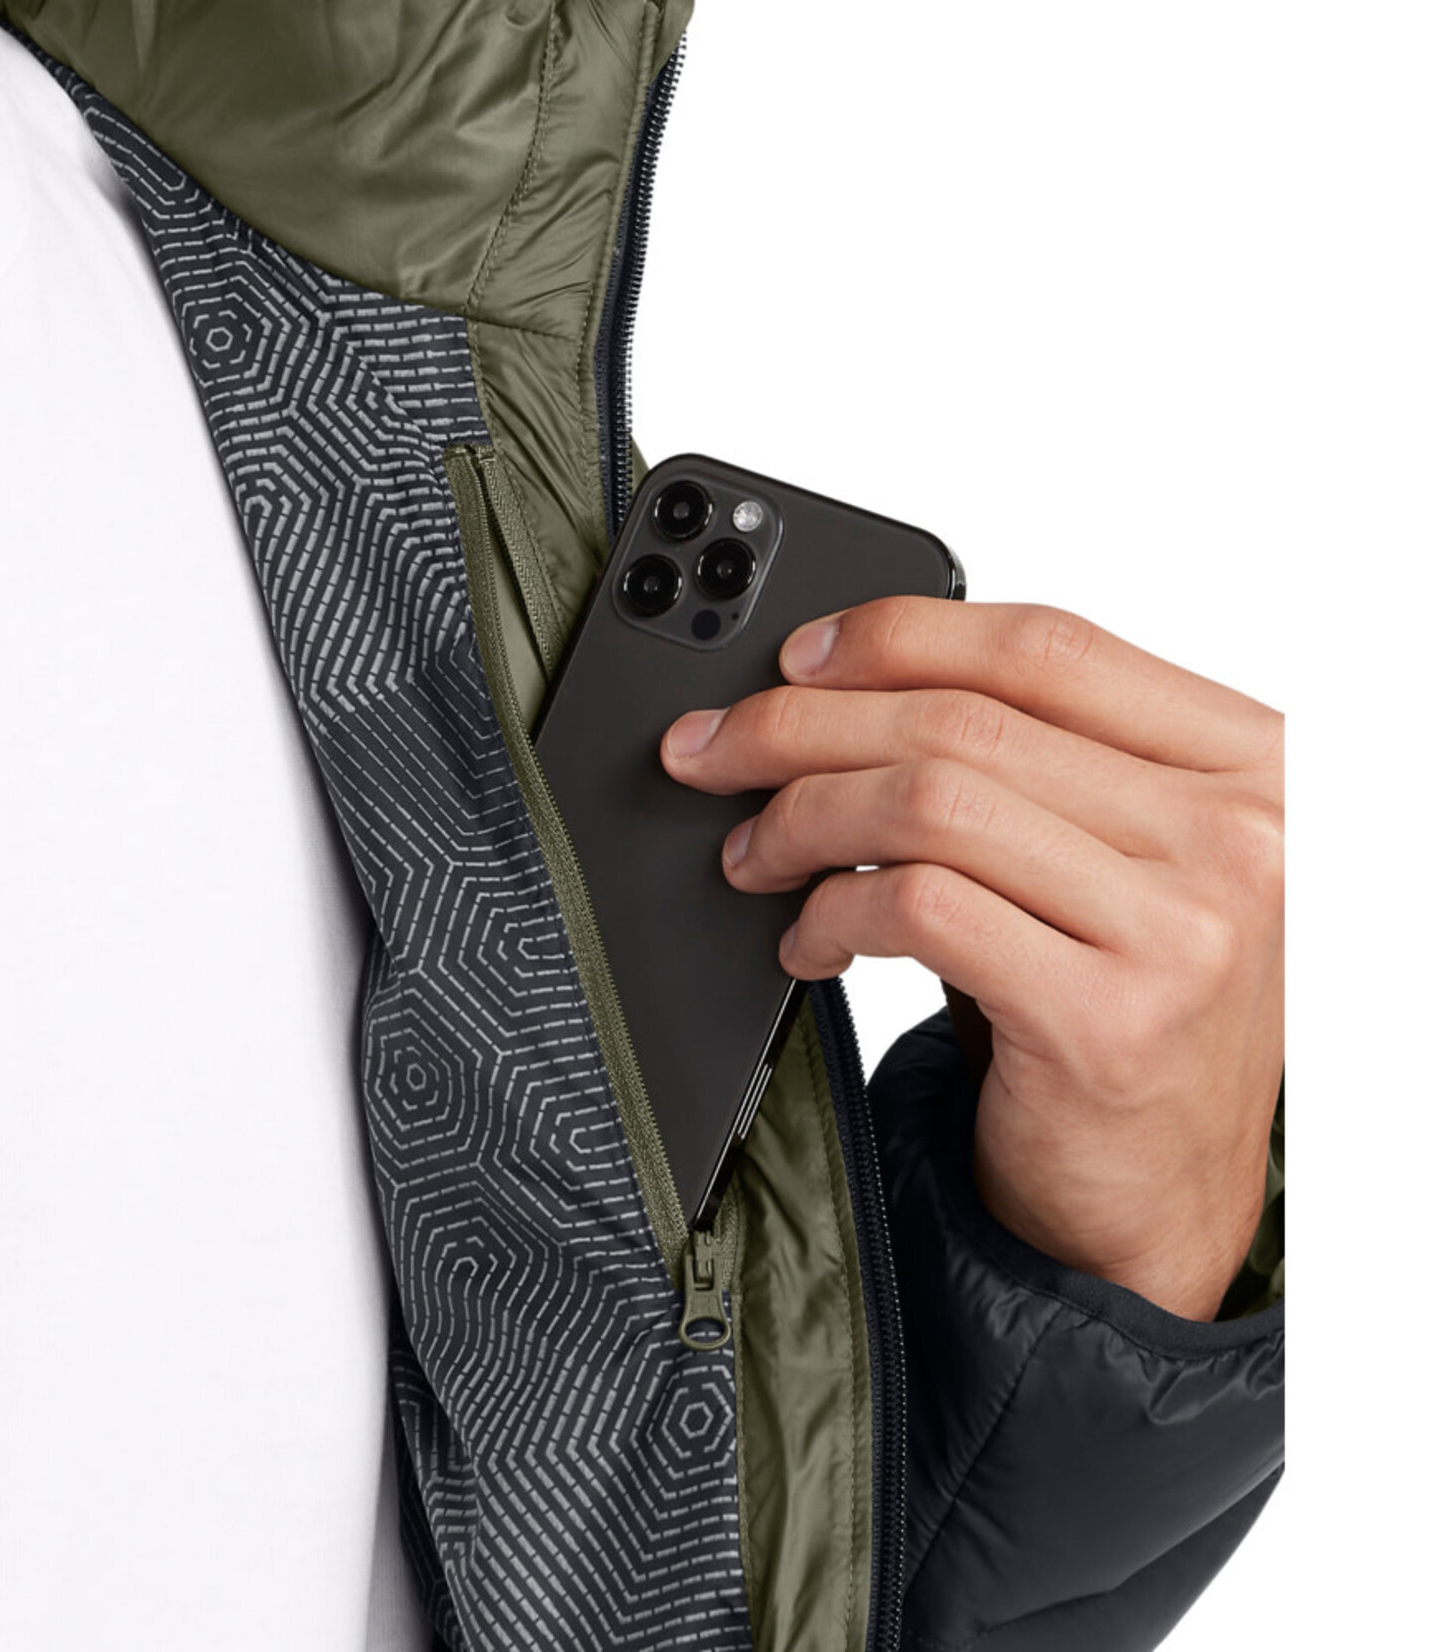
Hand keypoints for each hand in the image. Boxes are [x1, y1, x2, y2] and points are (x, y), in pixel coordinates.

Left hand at [660, 598, 1282, 1320]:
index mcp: (1252, 762)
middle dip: (804, 725)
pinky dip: (832, 912)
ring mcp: (1184, 926)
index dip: (900, 636)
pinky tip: (808, 940)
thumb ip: (1029, 766)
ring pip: (931, 803)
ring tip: (754, 853)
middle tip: (717, 751)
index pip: (1048, 648)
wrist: (1155, 1199)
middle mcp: (1240, 833)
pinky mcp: (1108, 1016)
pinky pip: (919, 909)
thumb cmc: (1119, 1013)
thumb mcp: (1105, 861)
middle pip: (967, 720)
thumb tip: (846, 688)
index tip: (799, 658)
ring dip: (804, 819)